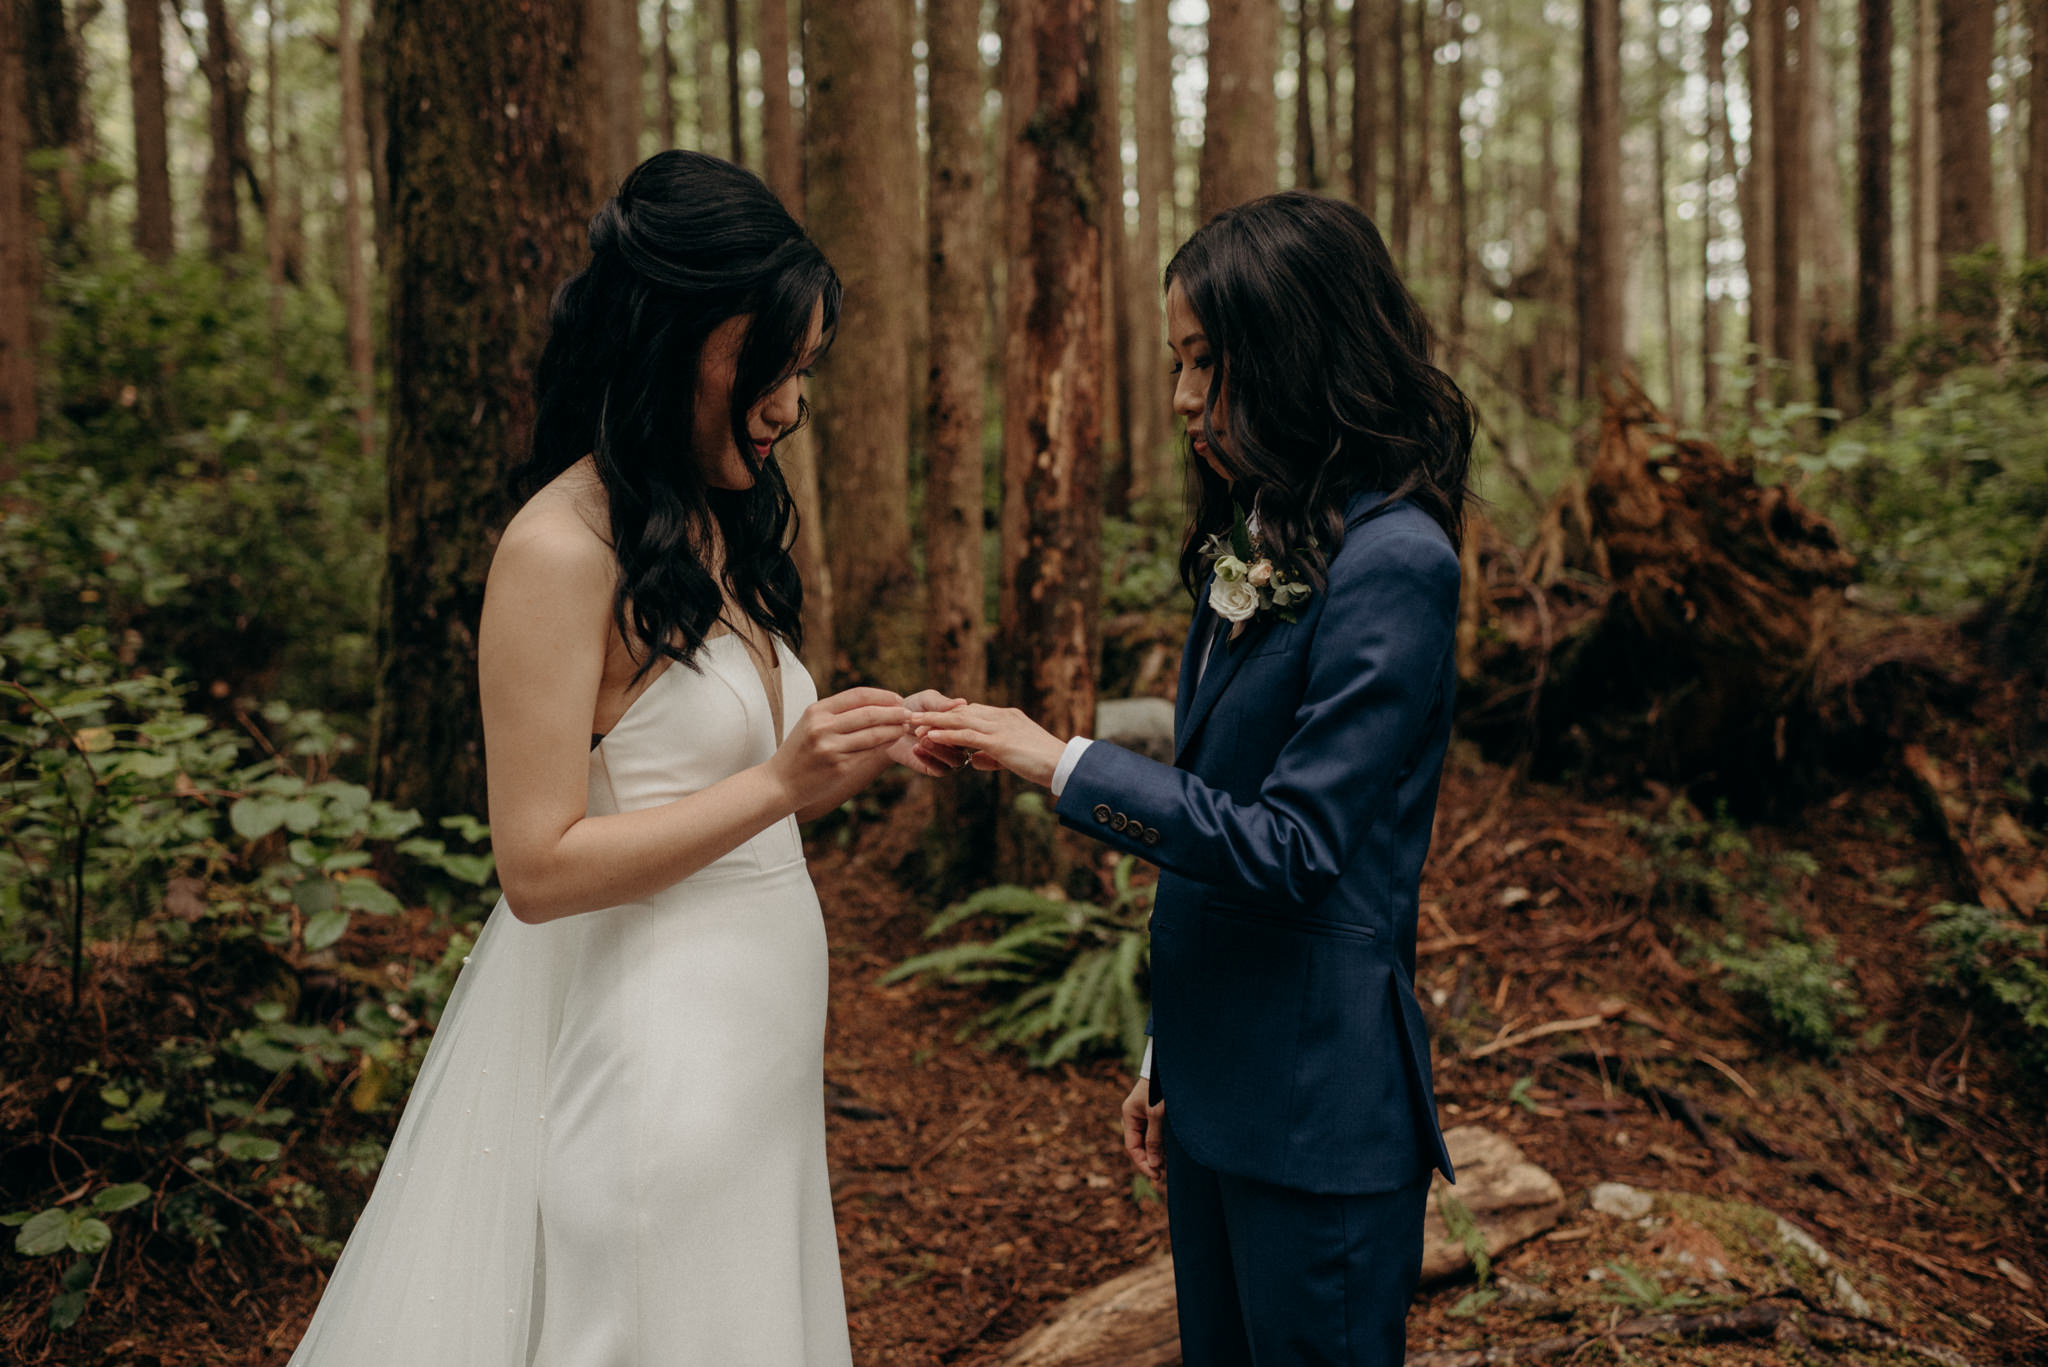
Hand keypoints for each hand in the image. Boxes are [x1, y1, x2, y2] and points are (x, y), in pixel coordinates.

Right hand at [766, 687, 911, 811]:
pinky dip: (884, 745)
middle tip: (909, 713)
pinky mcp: (839, 767)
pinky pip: (869, 753)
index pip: (857, 695)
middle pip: (869, 713)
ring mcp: (831, 748)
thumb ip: (838, 713)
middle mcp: (823, 727)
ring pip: (873, 734)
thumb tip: (877, 704)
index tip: (898, 699)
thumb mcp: (812, 724)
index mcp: (817, 711)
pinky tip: (892, 742)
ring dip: (894, 730)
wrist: (780, 783)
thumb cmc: (800, 752)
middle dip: (894, 712)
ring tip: (905, 727)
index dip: (882, 696)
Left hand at [891, 690, 971, 776]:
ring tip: (922, 739)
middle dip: (948, 735)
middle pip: (965, 743)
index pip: (969, 724)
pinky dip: (930, 759)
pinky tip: (916, 748)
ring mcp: (951, 757)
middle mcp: (960, 742)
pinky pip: (941, 769)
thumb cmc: (910, 709)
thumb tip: (962, 702)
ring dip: (940, 749)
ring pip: (957, 759)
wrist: (889, 727)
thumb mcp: (925, 701)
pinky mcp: (937, 769)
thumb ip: (940, 702)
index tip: (934, 713)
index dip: (954, 719)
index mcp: (962, 724)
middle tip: (926, 729)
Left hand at [908, 703, 1065, 787]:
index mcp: (1008, 717)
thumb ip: (995, 756)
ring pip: (960, 719)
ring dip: (935, 721)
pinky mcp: (999, 741)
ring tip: (914, 723)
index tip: (933, 718)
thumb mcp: (1016, 758)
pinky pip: (967, 735)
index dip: (951, 715)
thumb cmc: (1046, 764)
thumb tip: (978, 760)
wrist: (1064, 766)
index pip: (974, 712)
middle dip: (936, 713)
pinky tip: (931, 735)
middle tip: (914, 715)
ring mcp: (1001, 727)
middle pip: (962, 711)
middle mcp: (1003, 717)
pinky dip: (947, 734)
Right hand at [1121, 1076, 1164, 1181]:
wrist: (1170, 1066)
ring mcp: (1145, 1114)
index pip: (1132, 1147)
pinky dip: (1162, 1144)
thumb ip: (1154, 1140)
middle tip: (1163, 1175)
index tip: (1156, 1176)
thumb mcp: (1156, 1115)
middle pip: (1140, 1145)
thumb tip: (1153, 1164)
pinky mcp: (1156, 1112)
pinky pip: (1156, 1133)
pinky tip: (1171, 1153)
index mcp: (1129, 1116)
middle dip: (1150, 1160)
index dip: (1143, 1163)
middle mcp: (1135, 1116)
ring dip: (1157, 1153)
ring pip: (1149, 1140)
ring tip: (1168, 1167)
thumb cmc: (1161, 1088)